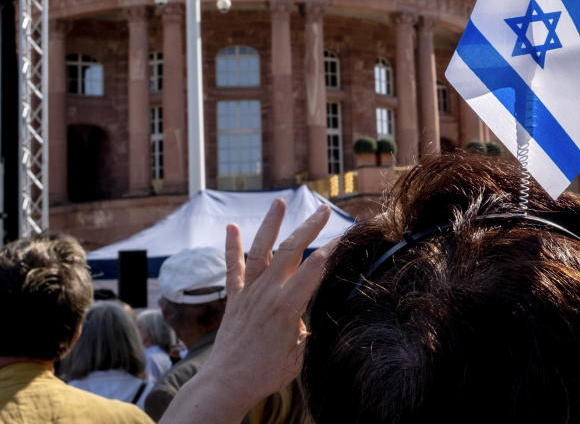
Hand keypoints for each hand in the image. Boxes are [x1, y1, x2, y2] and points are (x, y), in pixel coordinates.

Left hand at [159, 199, 330, 422]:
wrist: (226, 384)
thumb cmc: (265, 374)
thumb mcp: (299, 355)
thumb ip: (305, 332)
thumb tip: (305, 320)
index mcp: (288, 306)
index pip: (315, 268)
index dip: (332, 249)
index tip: (344, 235)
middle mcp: (268, 292)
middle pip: (292, 250)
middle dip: (310, 227)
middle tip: (324, 209)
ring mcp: (249, 292)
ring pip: (261, 250)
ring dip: (271, 225)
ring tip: (279, 203)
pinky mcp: (234, 299)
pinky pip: (233, 268)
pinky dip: (232, 246)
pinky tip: (231, 227)